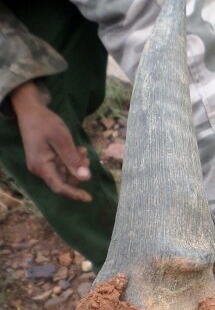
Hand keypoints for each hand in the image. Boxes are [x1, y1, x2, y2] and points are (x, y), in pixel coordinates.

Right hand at [10, 82, 91, 201]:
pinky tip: (77, 150)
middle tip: (85, 155)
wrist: (31, 111)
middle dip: (77, 171)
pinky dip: (71, 160)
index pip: (59, 187)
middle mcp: (39, 169)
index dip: (74, 194)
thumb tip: (86, 178)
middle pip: (64, 180)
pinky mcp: (45, 160)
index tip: (89, 198)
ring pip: (64, 173)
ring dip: (76, 165)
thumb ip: (73, 160)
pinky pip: (61, 166)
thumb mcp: (62, 139)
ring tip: (81, 150)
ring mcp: (41, 165)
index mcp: (41, 166)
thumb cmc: (45, 123)